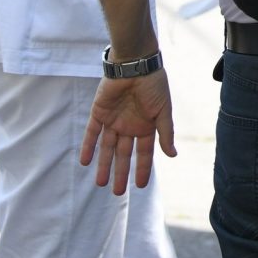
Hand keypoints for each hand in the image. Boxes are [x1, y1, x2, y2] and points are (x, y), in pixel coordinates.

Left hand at [80, 68, 175, 193]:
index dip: (143, 169)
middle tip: (117, 193)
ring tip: (100, 183)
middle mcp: (129, 126)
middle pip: (124, 155)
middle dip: (121, 173)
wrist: (136, 64)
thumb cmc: (154, 85)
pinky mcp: (99, 113)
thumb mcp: (163, 111)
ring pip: (107, 148)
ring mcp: (113, 120)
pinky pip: (92, 133)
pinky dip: (88, 146)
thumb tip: (172, 155)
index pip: (144, 153)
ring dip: (104, 165)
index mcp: (146, 127)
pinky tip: (85, 161)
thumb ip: (165, 133)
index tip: (141, 186)